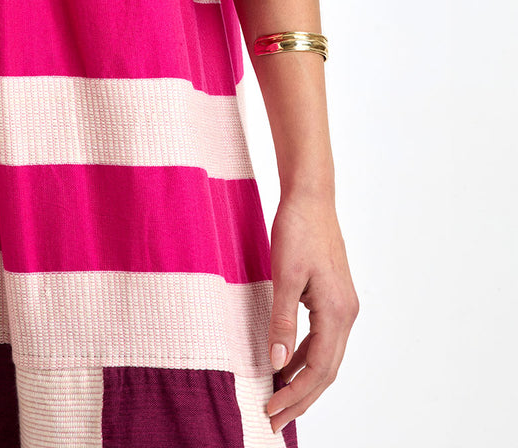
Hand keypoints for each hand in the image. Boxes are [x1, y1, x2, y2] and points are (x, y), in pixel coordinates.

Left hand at [265, 190, 359, 433]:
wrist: (311, 198)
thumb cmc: (298, 230)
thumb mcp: (284, 276)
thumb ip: (282, 321)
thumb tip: (277, 363)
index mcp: (337, 311)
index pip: (319, 369)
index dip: (295, 394)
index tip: (270, 411)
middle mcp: (346, 312)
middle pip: (327, 370)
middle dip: (301, 398)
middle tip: (273, 420)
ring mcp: (343, 305)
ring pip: (327, 356)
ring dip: (304, 380)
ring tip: (278, 399)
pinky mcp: (334, 297)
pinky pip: (322, 338)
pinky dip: (305, 357)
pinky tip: (287, 364)